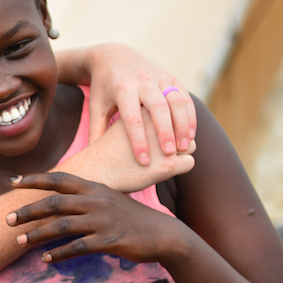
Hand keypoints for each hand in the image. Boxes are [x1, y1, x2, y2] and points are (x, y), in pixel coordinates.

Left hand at [7, 172, 182, 263]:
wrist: (164, 235)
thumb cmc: (130, 219)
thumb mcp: (108, 200)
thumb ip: (84, 198)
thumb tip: (55, 200)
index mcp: (94, 188)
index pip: (59, 178)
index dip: (35, 179)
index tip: (12, 181)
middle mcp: (96, 200)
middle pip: (54, 202)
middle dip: (28, 210)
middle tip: (8, 219)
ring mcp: (103, 220)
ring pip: (61, 226)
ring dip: (37, 234)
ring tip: (20, 241)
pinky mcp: (109, 241)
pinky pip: (77, 247)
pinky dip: (58, 253)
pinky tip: (45, 259)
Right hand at [17, 114, 193, 197]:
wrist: (92, 174)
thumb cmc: (106, 151)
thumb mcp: (122, 126)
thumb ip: (142, 120)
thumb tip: (158, 118)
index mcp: (145, 110)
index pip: (173, 109)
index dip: (169, 123)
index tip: (160, 136)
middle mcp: (157, 125)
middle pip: (184, 125)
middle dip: (180, 138)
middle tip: (167, 150)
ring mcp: (162, 145)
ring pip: (191, 144)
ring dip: (183, 153)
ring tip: (166, 161)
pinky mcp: (166, 165)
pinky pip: (189, 163)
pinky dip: (181, 167)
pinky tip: (165, 171)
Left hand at [85, 44, 195, 164]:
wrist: (114, 56)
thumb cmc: (103, 89)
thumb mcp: (96, 107)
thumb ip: (96, 131)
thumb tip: (91, 162)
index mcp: (121, 89)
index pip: (132, 117)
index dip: (138, 140)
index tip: (143, 161)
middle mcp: (142, 81)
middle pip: (157, 106)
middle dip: (165, 131)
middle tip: (170, 153)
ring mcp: (158, 77)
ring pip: (176, 100)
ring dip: (183, 124)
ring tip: (185, 147)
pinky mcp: (170, 76)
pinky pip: (184, 96)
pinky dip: (190, 115)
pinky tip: (191, 134)